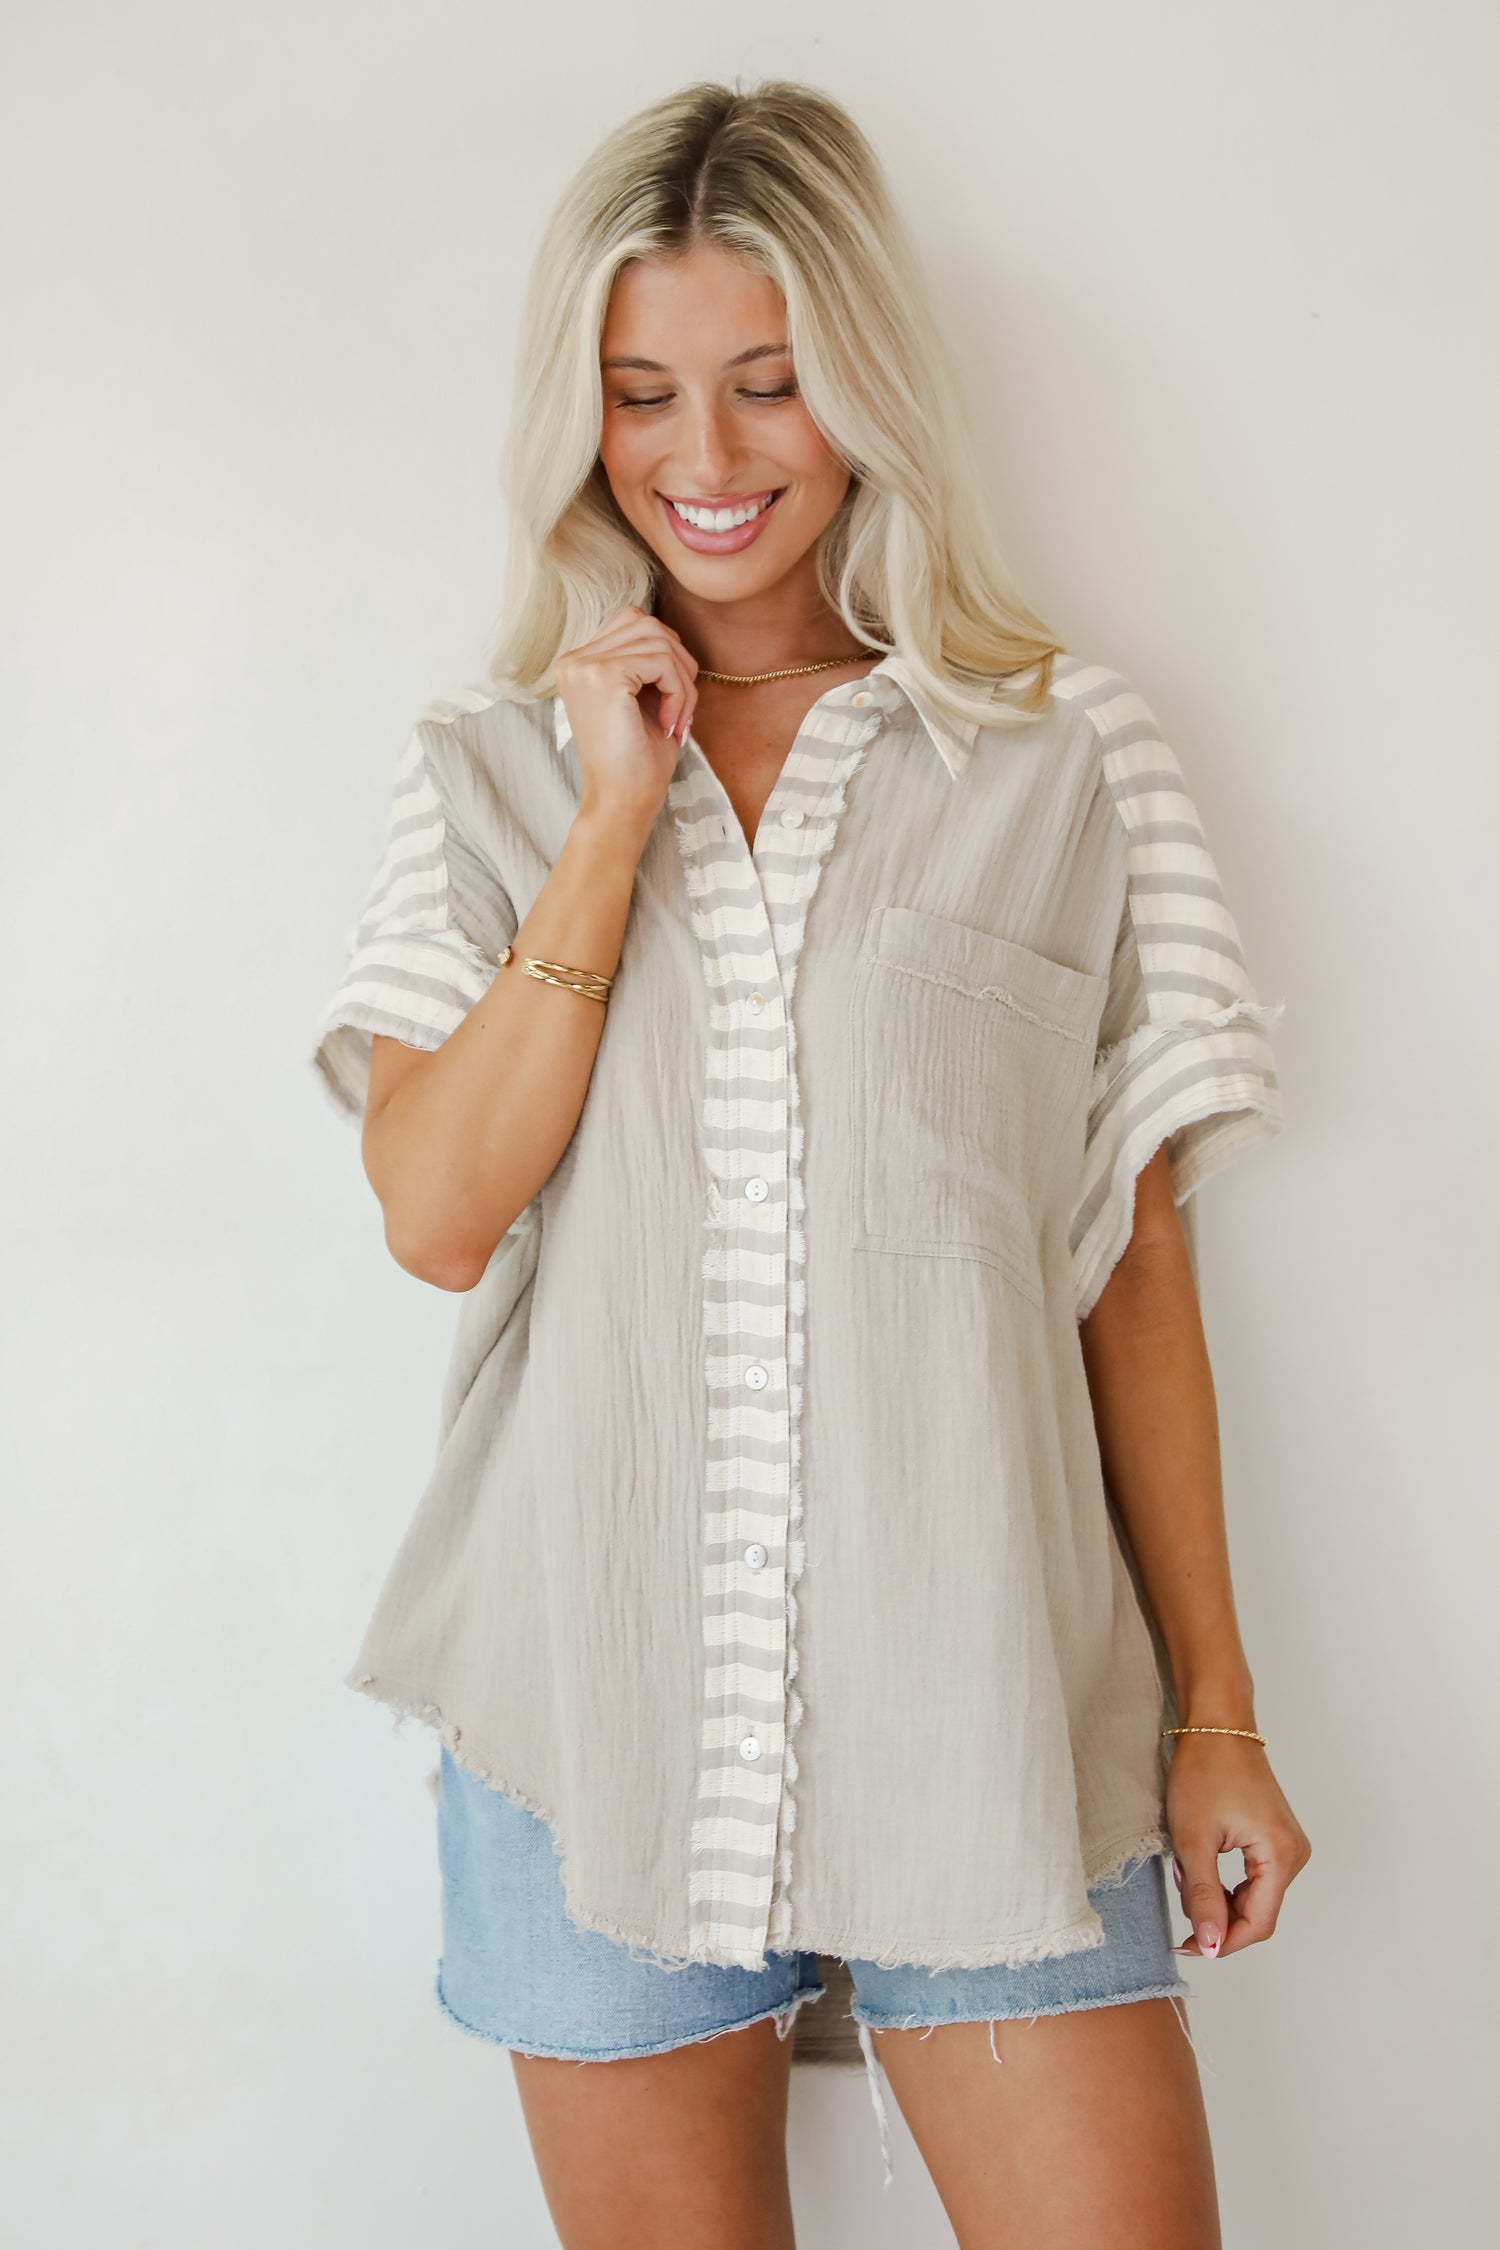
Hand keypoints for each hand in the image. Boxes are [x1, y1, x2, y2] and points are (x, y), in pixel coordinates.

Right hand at [554, 604, 699, 832]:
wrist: (621, 803)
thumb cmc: (636, 761)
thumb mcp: (643, 699)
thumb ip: (648, 661)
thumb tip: (671, 634)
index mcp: (578, 663)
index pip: (634, 623)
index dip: (667, 654)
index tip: (674, 700)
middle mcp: (573, 659)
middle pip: (648, 624)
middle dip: (679, 663)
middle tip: (683, 709)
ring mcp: (584, 666)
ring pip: (659, 639)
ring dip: (683, 680)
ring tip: (679, 718)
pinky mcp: (604, 676)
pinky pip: (662, 661)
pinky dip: (680, 691)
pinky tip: (672, 723)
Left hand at [1164, 1733, 1310, 1958]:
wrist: (1215, 1725)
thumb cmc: (1204, 1771)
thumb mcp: (1194, 1839)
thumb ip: (1204, 1897)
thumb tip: (1210, 1946)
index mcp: (1281, 1856)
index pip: (1258, 1924)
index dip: (1222, 1942)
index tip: (1186, 1945)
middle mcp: (1294, 1855)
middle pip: (1258, 1913)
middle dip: (1216, 1915)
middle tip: (1180, 1894)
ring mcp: (1287, 1846)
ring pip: (1254, 1896)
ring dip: (1218, 1896)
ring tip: (1188, 1870)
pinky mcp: (1275, 1838)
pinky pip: (1254, 1877)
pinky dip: (1225, 1881)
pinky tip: (1201, 1864)